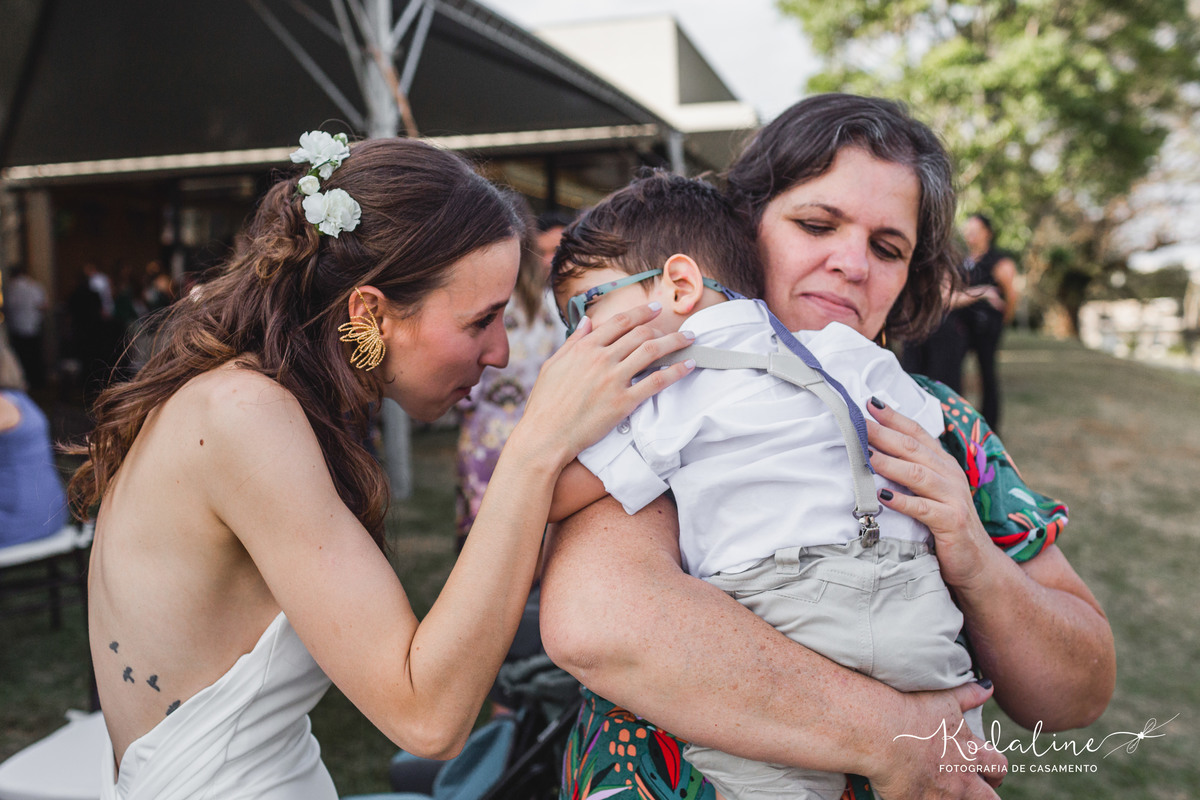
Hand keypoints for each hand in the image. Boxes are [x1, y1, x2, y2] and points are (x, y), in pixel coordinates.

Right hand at [519, 302, 694, 467]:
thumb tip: (586, 322)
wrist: (545, 435)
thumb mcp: (553, 365)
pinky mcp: (623, 402)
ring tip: (690, 339)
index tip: (655, 308)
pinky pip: (656, 381)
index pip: (619, 322)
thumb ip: (573, 342)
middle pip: (640, 333)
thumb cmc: (545, 403)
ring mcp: (613, 379)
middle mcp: (601, 359)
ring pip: (652, 351)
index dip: (641, 312)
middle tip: (678, 328)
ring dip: (675, 342)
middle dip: (663, 327)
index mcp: (584, 347)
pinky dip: (675, 371)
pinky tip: (687, 365)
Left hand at [865, 398, 995, 590]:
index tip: (869, 403)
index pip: (918, 433)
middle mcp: (950, 476)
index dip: (894, 417)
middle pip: (913, 449)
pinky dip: (903, 501)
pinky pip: (924, 508)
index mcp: (944, 465)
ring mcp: (953, 498)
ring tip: (866, 454)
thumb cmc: (945, 524)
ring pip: (918, 474)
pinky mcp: (951, 522)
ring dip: (890, 463)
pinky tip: (883, 496)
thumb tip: (875, 450)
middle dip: (884, 434)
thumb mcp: (931, 492)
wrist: (976, 562)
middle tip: (857, 424)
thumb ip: (912, 471)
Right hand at [870, 682, 1006, 798]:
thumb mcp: (945, 699)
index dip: (997, 771)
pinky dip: (927, 799)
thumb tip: (989, 686)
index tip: (990, 771)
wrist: (881, 733)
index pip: (999, 767)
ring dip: (958, 798)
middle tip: (976, 789)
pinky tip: (919, 792)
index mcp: (971, 753)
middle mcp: (963, 779)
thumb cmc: (912, 712)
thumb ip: (969, 694)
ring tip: (943, 790)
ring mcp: (943, 796)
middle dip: (987, 794)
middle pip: (990, 799)